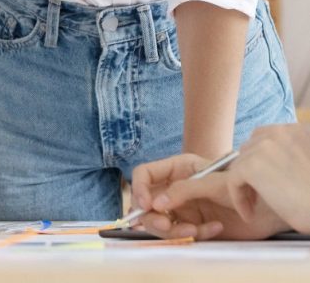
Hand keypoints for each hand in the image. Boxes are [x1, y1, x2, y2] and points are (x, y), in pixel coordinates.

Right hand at [131, 149, 287, 240]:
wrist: (265, 207)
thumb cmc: (240, 184)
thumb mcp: (209, 182)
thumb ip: (181, 190)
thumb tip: (155, 204)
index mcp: (176, 169)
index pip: (145, 174)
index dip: (139, 188)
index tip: (145, 205)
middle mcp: (175, 188)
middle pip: (146, 203)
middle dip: (153, 217)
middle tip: (165, 225)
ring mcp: (183, 209)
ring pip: (161, 223)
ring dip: (175, 230)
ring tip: (194, 230)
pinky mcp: (193, 226)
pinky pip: (182, 235)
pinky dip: (197, 235)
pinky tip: (215, 228)